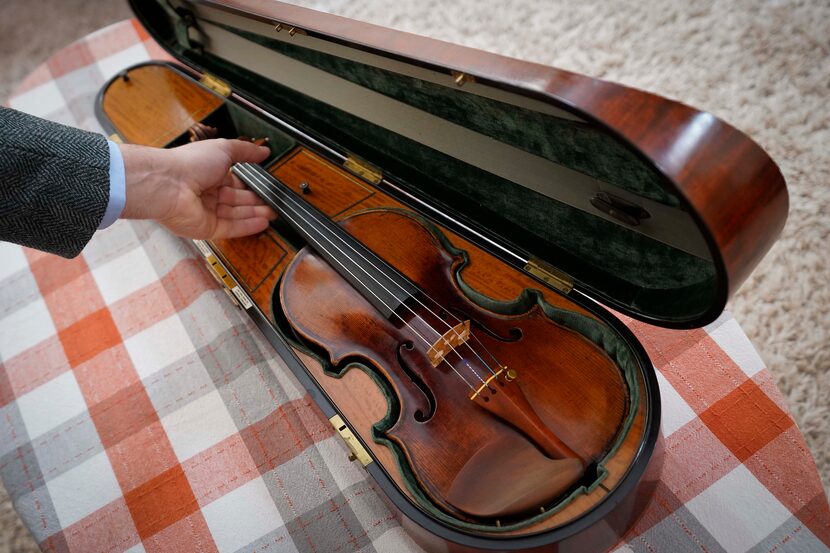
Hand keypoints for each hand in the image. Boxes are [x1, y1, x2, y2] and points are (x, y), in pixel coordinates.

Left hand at [120, 139, 275, 238]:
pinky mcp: (206, 228)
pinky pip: (230, 228)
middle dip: (257, 202)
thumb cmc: (190, 163)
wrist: (168, 184)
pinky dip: (247, 226)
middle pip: (238, 201)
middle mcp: (208, 193)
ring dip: (256, 214)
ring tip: (274, 213)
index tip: (268, 188)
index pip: (236, 182)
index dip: (252, 186)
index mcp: (210, 173)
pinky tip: (262, 223)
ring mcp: (206, 212)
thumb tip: (264, 151)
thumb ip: (246, 151)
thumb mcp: (224, 148)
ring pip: (236, 215)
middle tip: (275, 204)